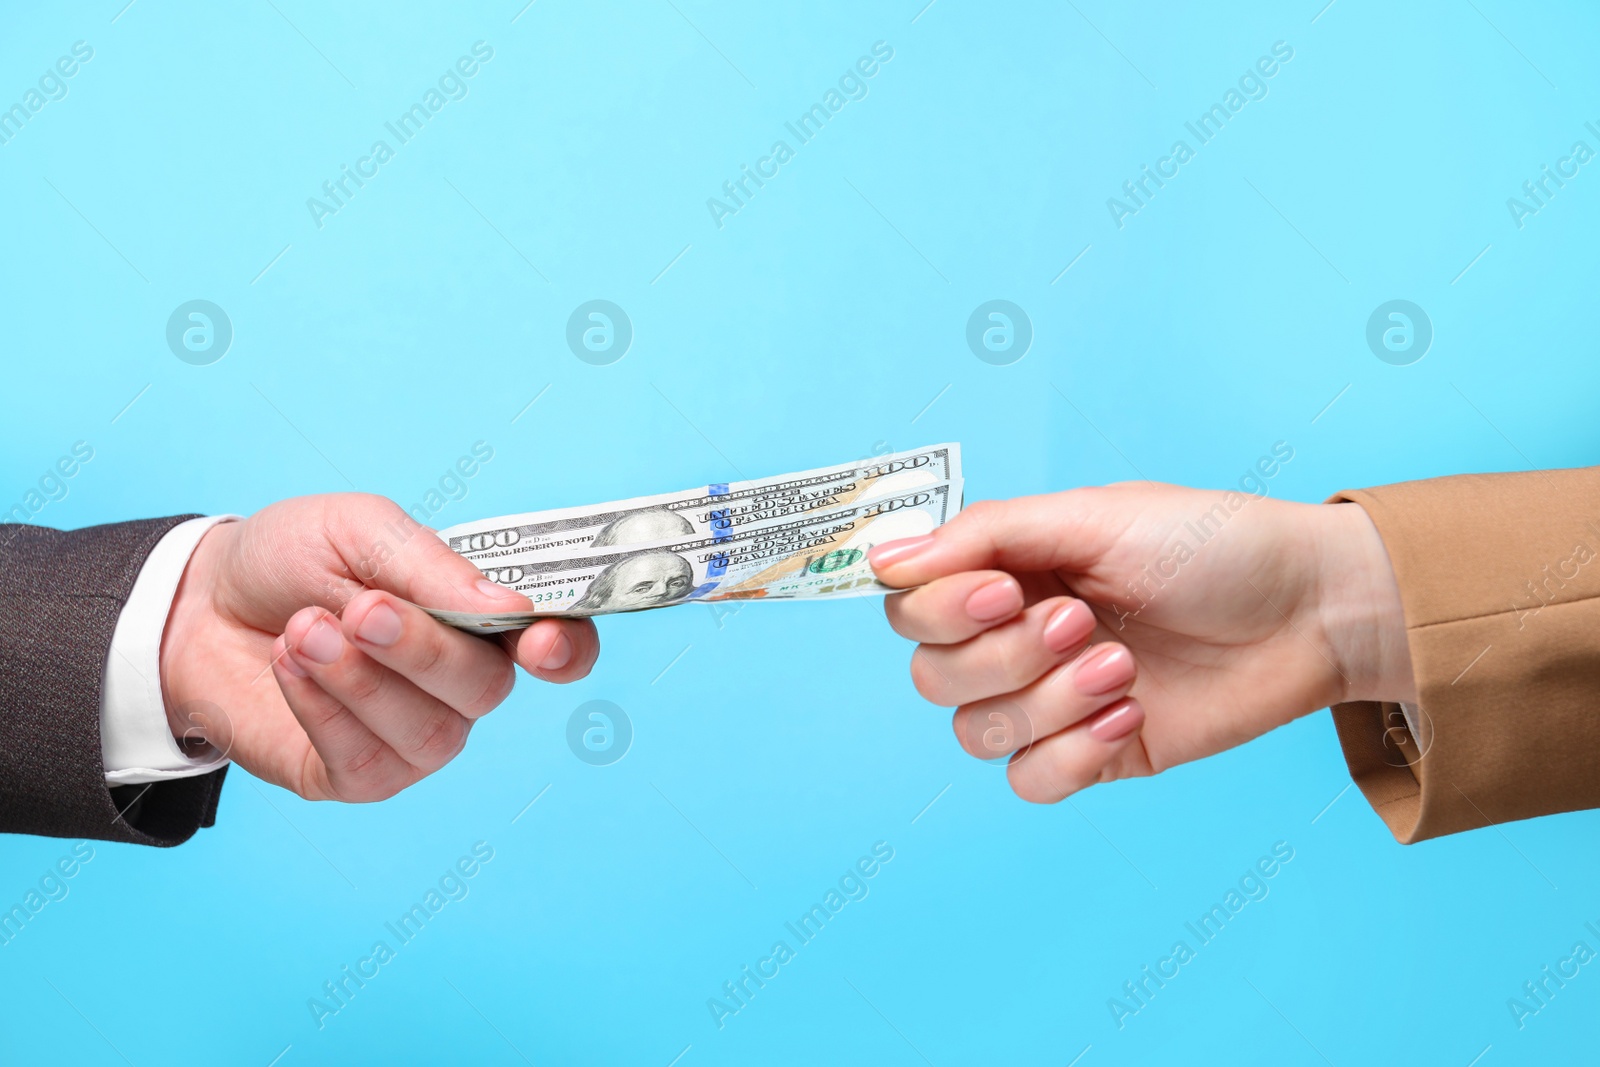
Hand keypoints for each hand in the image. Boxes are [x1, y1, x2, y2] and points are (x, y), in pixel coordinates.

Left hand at [158, 494, 598, 800]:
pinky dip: (323, 708)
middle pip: (486, 689)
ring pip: (430, 732)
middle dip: (422, 650)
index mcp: (482, 616)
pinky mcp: (359, 775)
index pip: (559, 644)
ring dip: (361, 679)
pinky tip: (290, 664)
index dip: (565, 649)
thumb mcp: (360, 529)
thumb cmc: (293, 558)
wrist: (198, 605)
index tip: (536, 641)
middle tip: (360, 608)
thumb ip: (434, 567)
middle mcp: (462, 683)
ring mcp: (415, 736)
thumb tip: (509, 610)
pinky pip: (367, 762)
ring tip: (303, 628)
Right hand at [869, 484, 1414, 803]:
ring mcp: (1052, 701)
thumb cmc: (1214, 544)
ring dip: (1049, 702)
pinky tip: (1132, 715)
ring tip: (1122, 668)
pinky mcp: (1094, 754)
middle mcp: (1016, 636)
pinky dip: (1073, 754)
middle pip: (933, 675)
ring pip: (977, 732)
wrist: (1313, 612)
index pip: (912, 607)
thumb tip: (882, 560)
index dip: (942, 610)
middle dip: (1007, 656)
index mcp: (1007, 571)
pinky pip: (1031, 782)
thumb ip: (986, 534)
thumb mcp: (1094, 516)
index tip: (1007, 591)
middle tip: (1087, 623)